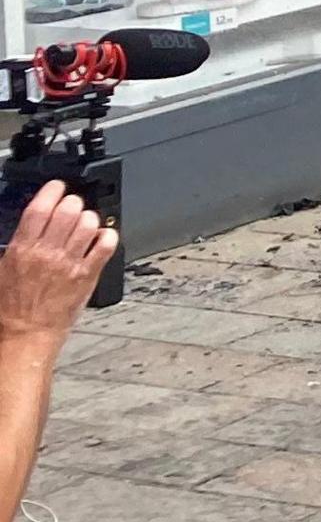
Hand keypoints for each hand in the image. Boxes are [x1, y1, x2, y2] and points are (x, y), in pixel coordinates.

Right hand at [0, 185, 114, 339]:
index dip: (51, 191)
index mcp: (21, 250)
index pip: (40, 208)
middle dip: (73, 202)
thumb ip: (19, 245)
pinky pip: (107, 245)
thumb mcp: (3, 270)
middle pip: (68, 210)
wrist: (24, 335)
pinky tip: (102, 237)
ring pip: (89, 223)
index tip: (57, 187)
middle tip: (72, 206)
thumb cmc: (10, 309)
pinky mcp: (88, 275)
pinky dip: (108, 235)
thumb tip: (29, 227)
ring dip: (89, 218)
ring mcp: (70, 263)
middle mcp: (47, 253)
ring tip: (86, 223)